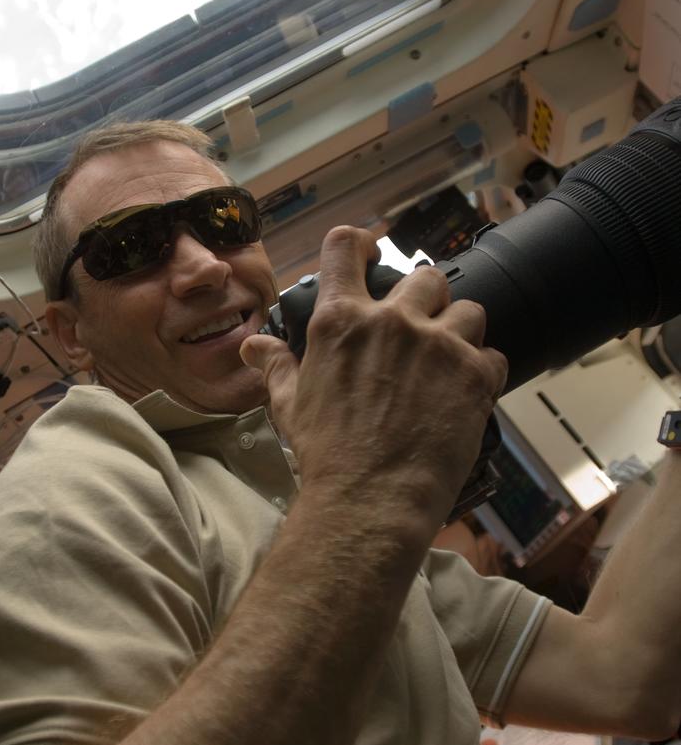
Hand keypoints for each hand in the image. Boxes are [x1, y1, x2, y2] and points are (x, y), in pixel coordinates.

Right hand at [240, 226, 506, 530]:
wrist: (370, 500)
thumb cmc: (325, 455)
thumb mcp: (290, 405)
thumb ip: (277, 366)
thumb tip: (252, 347)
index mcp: (341, 321)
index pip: (345, 248)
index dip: (362, 244)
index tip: (372, 253)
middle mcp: (392, 321)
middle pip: (425, 277)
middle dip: (427, 300)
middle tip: (421, 333)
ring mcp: (438, 344)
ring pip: (469, 311)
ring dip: (461, 333)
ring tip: (448, 366)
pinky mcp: (474, 374)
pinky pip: (492, 354)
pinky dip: (482, 372)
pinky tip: (465, 396)